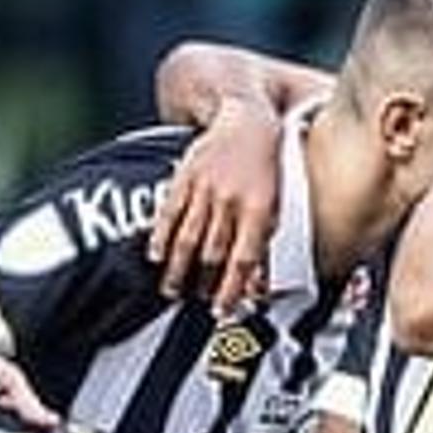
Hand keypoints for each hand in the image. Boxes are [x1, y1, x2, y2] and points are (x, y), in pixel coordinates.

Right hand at [149, 99, 283, 307]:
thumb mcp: (276, 205)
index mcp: (259, 210)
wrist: (247, 122)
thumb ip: (265, 245)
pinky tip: (155, 256)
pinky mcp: (186, 176)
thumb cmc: (266, 169)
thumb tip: (259, 286)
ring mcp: (206, 188)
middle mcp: (231, 201)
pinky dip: (161, 236)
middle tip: (193, 303)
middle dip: (201, 283)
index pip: (243, 260)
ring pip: (188, 237)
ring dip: (178, 268)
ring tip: (170, 290)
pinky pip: (170, 211)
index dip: (231, 289)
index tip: (221, 311)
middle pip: (212, 253)